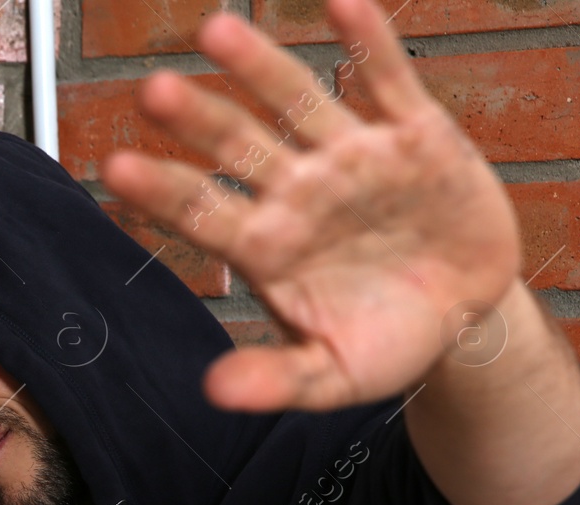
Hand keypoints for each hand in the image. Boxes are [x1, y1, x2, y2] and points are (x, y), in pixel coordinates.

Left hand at [99, 0, 521, 412]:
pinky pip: (387, 80)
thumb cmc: (383, 345)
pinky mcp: (415, 134)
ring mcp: (352, 157)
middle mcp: (297, 192)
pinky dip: (366, 41)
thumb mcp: (332, 377)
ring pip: (299, 102)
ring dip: (260, 67)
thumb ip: (275, 379)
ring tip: (216, 29)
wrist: (464, 317)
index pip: (202, 213)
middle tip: (152, 91)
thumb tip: (214, 393)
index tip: (116, 168)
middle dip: (199, 119)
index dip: (161, 191)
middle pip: (238, 147)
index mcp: (267, 247)